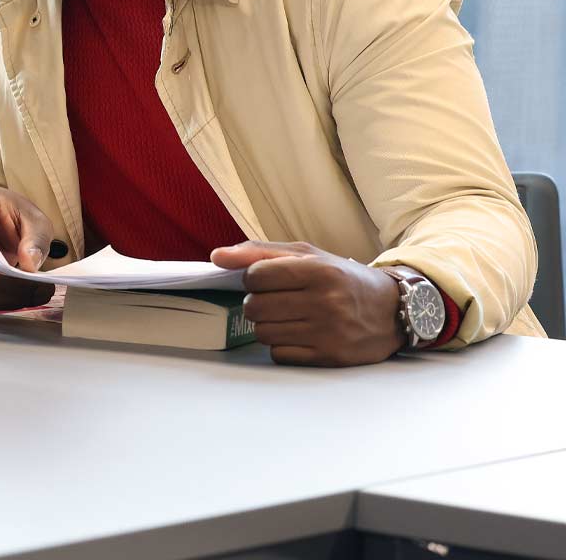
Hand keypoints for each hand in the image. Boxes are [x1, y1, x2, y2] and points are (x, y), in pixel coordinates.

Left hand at [211, 240, 405, 366]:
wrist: (392, 309)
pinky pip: (279, 355)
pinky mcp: (330, 358)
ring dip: (267, 325)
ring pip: (263, 333)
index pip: (256, 276)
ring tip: (288, 316)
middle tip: (274, 300)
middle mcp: (325, 302)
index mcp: (319, 271)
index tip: (263, 280)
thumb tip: (216, 256)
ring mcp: (329, 333)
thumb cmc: (342, 278)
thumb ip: (259, 252)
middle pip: (255, 307)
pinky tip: (299, 334)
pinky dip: (281, 345)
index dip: (251, 278)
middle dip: (256, 303)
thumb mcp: (308, 255)